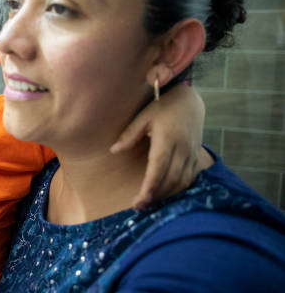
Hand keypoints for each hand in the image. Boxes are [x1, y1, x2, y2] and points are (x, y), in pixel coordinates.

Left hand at [110, 84, 204, 209]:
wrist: (189, 102)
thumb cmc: (162, 108)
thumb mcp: (144, 116)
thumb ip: (129, 134)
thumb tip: (113, 150)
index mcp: (167, 138)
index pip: (159, 166)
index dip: (151, 184)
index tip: (141, 199)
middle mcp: (182, 149)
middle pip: (171, 179)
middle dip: (155, 195)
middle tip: (138, 206)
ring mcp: (192, 154)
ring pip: (182, 182)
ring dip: (166, 195)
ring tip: (149, 204)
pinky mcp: (196, 158)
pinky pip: (189, 179)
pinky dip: (178, 190)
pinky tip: (165, 195)